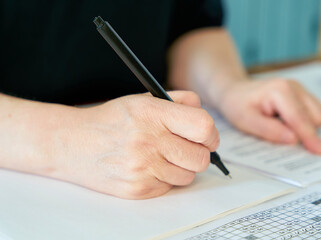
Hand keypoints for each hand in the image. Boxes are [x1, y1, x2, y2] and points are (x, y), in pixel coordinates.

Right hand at [47, 91, 218, 198]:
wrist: (73, 143)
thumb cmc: (112, 120)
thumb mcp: (142, 99)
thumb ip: (178, 101)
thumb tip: (206, 117)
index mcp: (152, 113)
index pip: (202, 127)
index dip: (211, 134)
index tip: (208, 137)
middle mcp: (148, 141)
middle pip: (201, 157)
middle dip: (199, 153)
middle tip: (187, 148)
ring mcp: (142, 168)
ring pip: (188, 176)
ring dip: (182, 167)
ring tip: (162, 156)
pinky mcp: (137, 189)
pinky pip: (170, 187)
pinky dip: (165, 178)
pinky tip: (148, 167)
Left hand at [218, 79, 320, 154]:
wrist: (234, 92)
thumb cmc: (237, 105)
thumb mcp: (246, 121)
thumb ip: (270, 130)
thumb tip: (294, 140)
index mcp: (280, 90)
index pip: (299, 119)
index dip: (310, 137)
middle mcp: (294, 87)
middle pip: (315, 117)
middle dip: (305, 133)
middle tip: (279, 136)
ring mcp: (300, 89)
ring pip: (318, 115)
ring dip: (305, 128)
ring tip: (279, 126)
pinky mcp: (302, 95)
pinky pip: (314, 113)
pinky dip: (304, 123)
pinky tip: (285, 123)